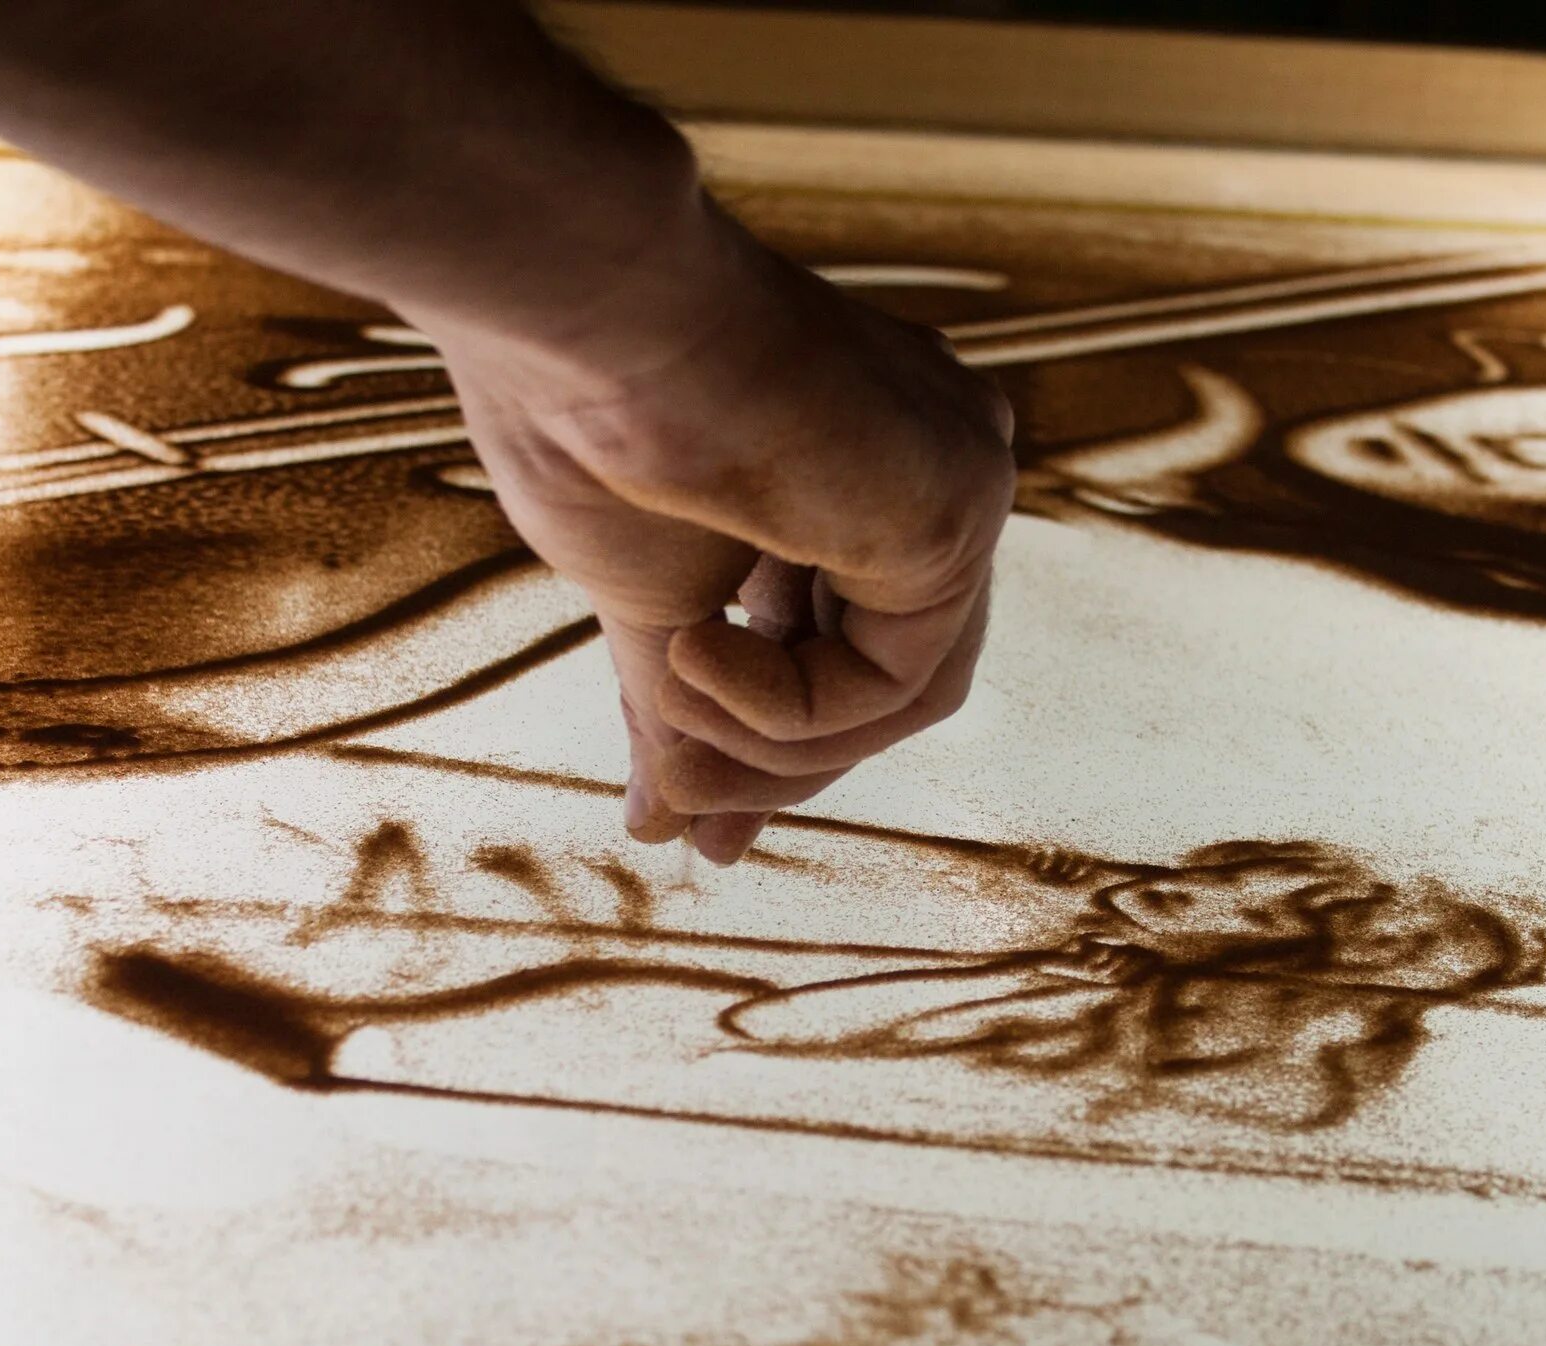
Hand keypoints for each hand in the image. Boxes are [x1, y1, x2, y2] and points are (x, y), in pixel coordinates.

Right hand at [423, 201, 1015, 865]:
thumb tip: (662, 823)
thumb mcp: (648, 599)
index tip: (690, 815)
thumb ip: (678, 703)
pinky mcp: (964, 499)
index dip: (774, 734)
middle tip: (701, 834)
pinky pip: (894, 680)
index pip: (846, 632)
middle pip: (886, 670)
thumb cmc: (586, 420)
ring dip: (771, 747)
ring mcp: (955, 474)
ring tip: (671, 738)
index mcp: (852, 464)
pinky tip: (695, 652)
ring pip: (900, 694)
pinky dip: (788, 705)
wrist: (581, 311)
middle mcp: (924, 459)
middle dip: (782, 764)